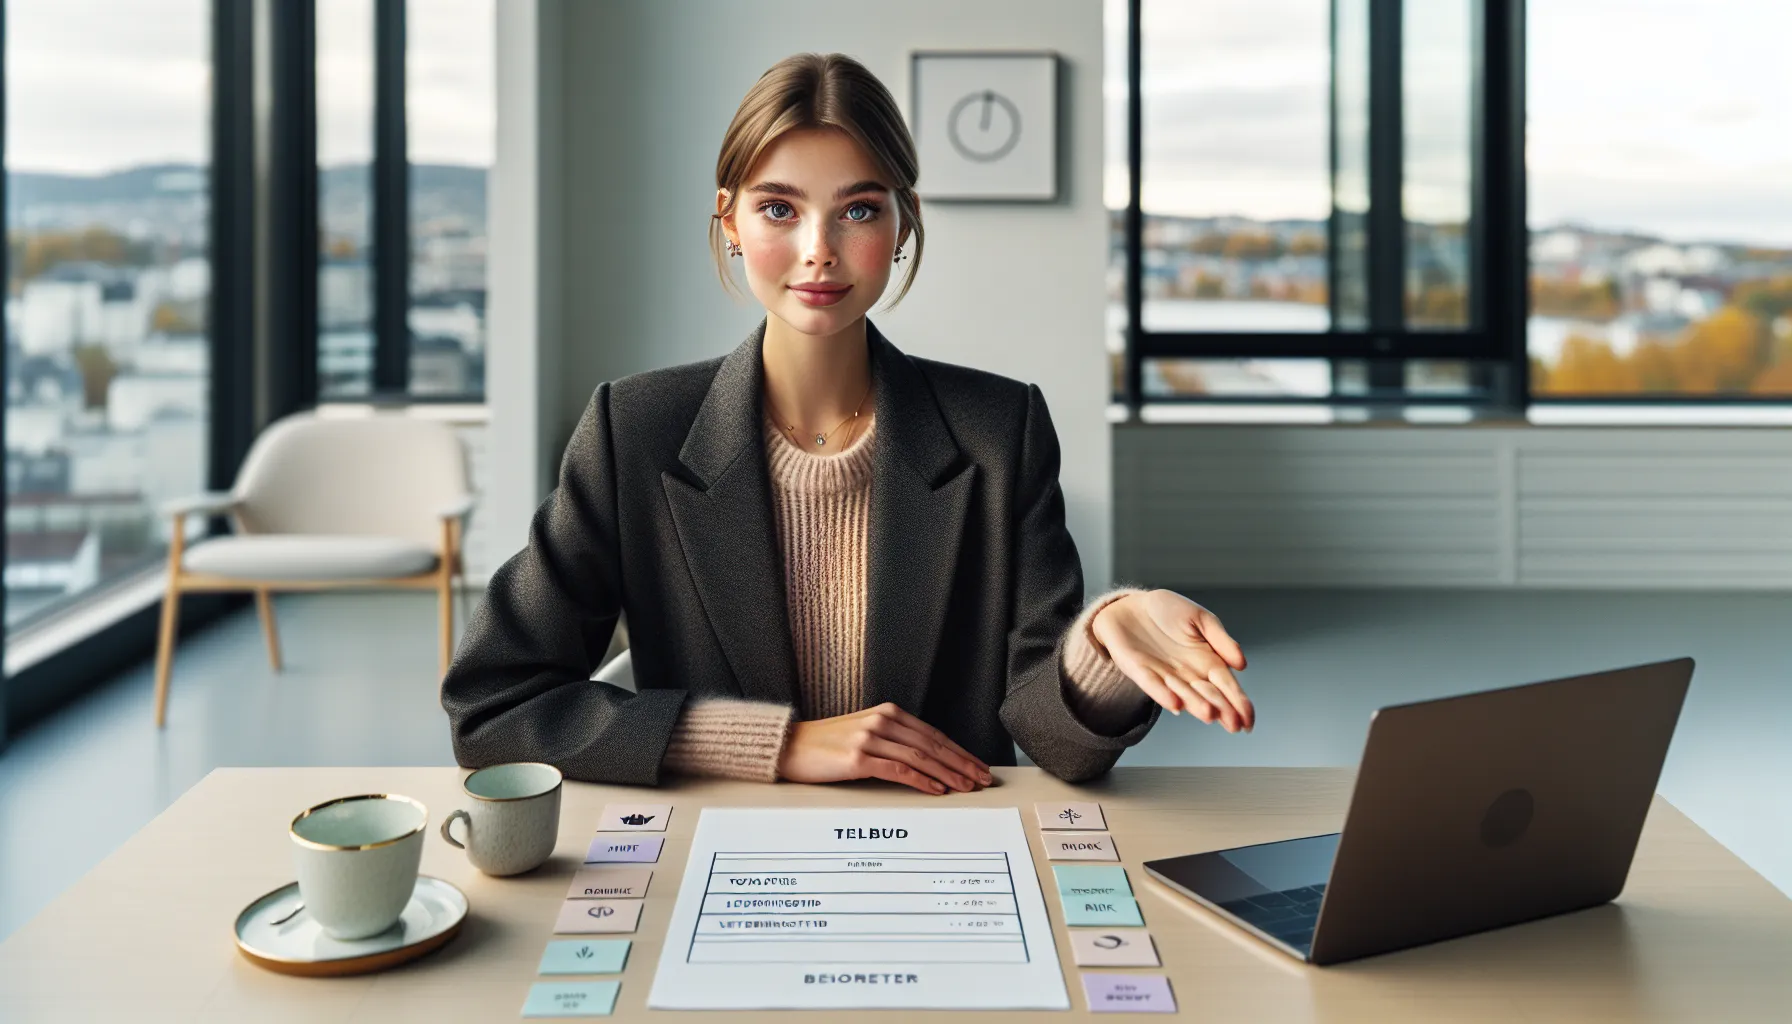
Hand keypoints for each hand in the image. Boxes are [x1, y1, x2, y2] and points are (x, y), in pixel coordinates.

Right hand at [777, 702, 995, 794]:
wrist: (789, 747)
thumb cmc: (826, 745)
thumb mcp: (863, 733)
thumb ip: (892, 740)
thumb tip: (927, 761)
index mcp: (887, 713)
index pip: (933, 734)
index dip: (958, 751)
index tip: (977, 765)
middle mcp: (882, 722)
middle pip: (932, 745)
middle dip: (961, 763)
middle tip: (982, 778)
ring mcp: (869, 739)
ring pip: (920, 758)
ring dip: (947, 774)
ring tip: (965, 787)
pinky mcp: (858, 758)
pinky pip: (898, 770)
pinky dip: (922, 780)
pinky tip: (937, 789)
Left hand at [1091, 589, 1254, 732]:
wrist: (1131, 604)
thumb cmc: (1168, 611)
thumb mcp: (1202, 619)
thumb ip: (1221, 640)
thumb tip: (1242, 665)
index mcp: (1207, 662)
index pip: (1227, 686)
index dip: (1239, 703)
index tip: (1249, 721)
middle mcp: (1187, 674)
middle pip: (1208, 695)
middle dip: (1222, 710)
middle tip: (1234, 725)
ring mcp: (1163, 675)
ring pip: (1182, 694)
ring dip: (1195, 705)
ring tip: (1210, 715)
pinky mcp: (1138, 670)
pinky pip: (1151, 684)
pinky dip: (1162, 694)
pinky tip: (1175, 704)